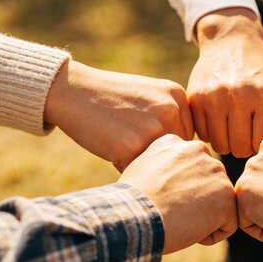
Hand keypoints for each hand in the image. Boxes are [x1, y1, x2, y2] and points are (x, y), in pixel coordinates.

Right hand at [45, 60, 193, 170]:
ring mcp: (154, 128)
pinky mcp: (134, 146)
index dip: (162, 142)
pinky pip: (138, 170)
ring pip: (160, 164)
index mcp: (177, 96)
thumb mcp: (149, 96)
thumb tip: (190, 154)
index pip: (185, 136)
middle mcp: (171, 110)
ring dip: (142, 162)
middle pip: (176, 153)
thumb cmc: (109, 98)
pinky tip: (111, 147)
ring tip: (120, 142)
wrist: (72, 91)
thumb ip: (171, 117)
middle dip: (156, 155)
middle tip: (127, 138)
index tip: (139, 129)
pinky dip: (124, 166)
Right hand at [119, 134, 236, 253]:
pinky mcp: (225, 195)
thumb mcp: (141, 170)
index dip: (176, 192)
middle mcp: (199, 150)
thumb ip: (162, 167)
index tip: (159, 200)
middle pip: (207, 185)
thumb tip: (169, 180)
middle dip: (194, 203)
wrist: (133, 216)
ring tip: (177, 220)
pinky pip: (228, 224)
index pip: (190, 170)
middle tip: (169, 212)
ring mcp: (215, 171)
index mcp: (176, 143)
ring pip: (218, 203)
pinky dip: (210, 235)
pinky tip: (188, 230)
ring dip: (202, 218)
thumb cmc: (130, 203)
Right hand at [189, 8, 262, 157]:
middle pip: (241, 148)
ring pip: (220, 145)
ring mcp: (215, 97)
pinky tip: (219, 120)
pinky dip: (211, 132)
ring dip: (227, 141)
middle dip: (244, 147)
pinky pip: (203, 133)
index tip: (261, 136)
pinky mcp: (196, 98)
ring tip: (233, 129)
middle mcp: (240, 96)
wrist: (231, 40)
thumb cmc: (261, 71)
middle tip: (246, 135)